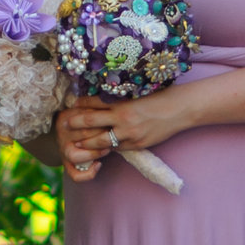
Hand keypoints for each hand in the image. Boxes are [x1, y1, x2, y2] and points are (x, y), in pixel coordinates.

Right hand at [53, 102, 114, 182]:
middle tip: (115, 133)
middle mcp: (62, 135)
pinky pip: (75, 175)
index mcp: (65, 118)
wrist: (65, 131)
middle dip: (102, 134)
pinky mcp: (67, 166)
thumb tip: (112, 108)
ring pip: (75, 156)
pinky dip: (88, 173)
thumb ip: (94, 109)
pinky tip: (99, 165)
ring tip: (107, 149)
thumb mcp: (83, 110)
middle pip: (83, 135)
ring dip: (95, 152)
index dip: (101, 120)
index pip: (84, 118)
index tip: (112, 120)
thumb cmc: (82, 120)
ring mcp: (63, 152)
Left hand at [70, 92, 189, 154]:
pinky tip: (99, 150)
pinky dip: (108, 148)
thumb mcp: (136, 94)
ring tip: (76, 143)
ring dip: (87, 142)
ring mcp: (130, 133)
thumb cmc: (159, 97)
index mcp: (122, 102)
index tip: (72, 105)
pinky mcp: (138, 144)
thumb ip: (119, 99)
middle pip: (92, 121)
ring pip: (102, 140)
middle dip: (76, 123)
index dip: (81, 104)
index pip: (94, 102)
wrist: (180, 109)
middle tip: (64, 125)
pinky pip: (118, 148)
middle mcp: (123, 118)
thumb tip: (101, 99)